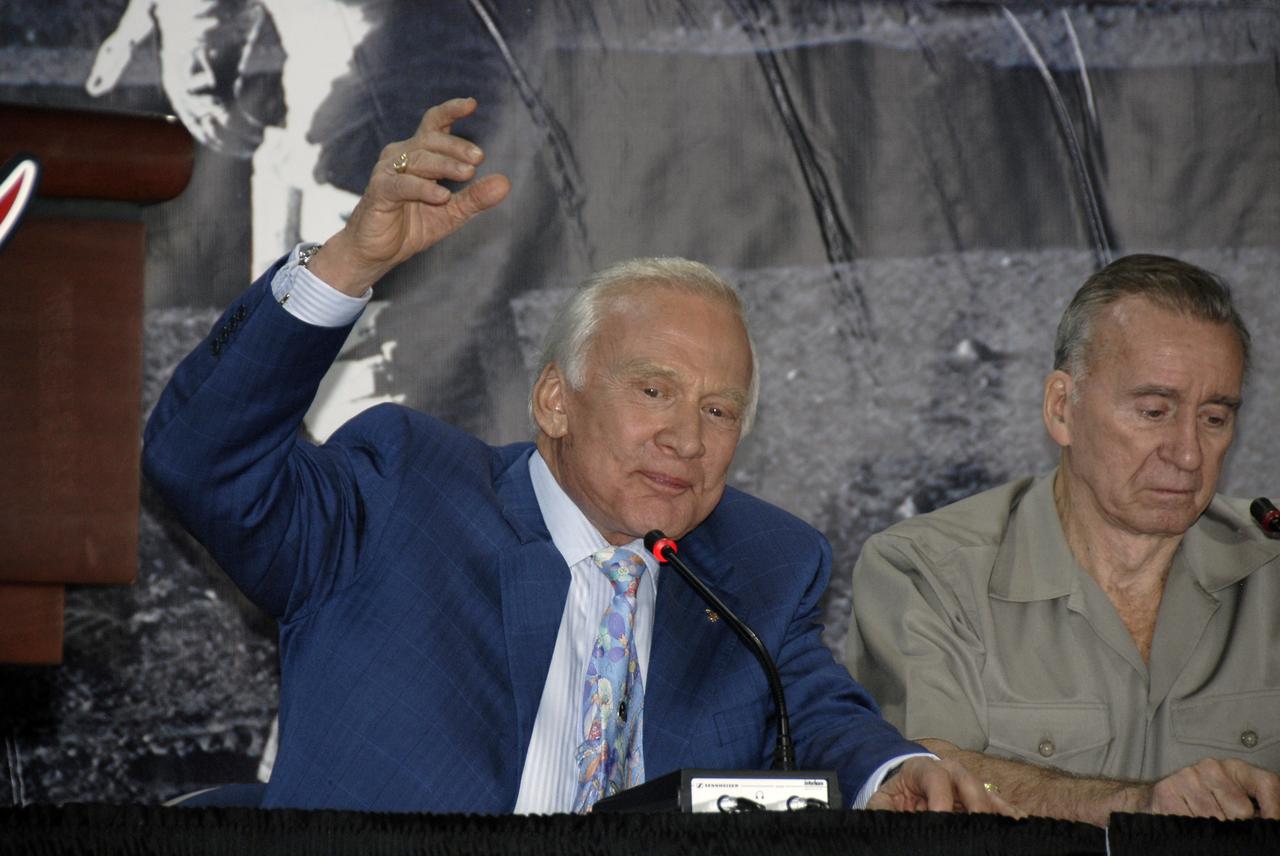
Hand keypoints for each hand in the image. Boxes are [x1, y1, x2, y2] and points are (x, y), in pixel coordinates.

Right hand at [311, 97, 510, 294]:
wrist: (376, 253)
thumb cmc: (411, 228)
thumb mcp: (450, 213)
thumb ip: (475, 197)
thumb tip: (505, 183)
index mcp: (419, 155)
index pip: (435, 125)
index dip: (451, 110)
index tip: (471, 104)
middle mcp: (401, 156)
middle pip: (430, 139)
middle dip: (456, 146)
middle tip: (479, 157)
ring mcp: (387, 172)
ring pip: (419, 159)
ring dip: (445, 165)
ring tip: (468, 174)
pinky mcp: (379, 192)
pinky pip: (402, 185)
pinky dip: (423, 188)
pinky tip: (442, 196)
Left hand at [866, 756, 1017, 814]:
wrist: (903, 791)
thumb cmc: (893, 800)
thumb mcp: (880, 803)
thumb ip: (883, 811)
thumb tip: (887, 825)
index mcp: (921, 769)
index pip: (935, 777)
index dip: (940, 798)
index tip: (939, 818)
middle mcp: (949, 772)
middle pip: (968, 781)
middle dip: (974, 803)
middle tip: (976, 827)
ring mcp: (967, 784)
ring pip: (987, 793)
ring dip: (997, 811)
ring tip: (1006, 829)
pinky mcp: (981, 799)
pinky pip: (999, 805)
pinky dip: (1009, 815)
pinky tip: (1019, 826)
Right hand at [1143, 757, 1279, 819]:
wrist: (1164, 797)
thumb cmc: (1206, 801)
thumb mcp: (1238, 799)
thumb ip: (1259, 806)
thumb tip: (1273, 822)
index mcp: (1235, 767)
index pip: (1267, 784)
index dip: (1275, 808)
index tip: (1272, 827)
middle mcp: (1211, 767)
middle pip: (1242, 810)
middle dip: (1237, 825)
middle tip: (1226, 825)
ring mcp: (1188, 778)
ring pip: (1216, 819)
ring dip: (1214, 829)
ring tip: (1207, 825)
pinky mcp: (1167, 791)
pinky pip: (1192, 823)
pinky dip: (1194, 830)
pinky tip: (1192, 823)